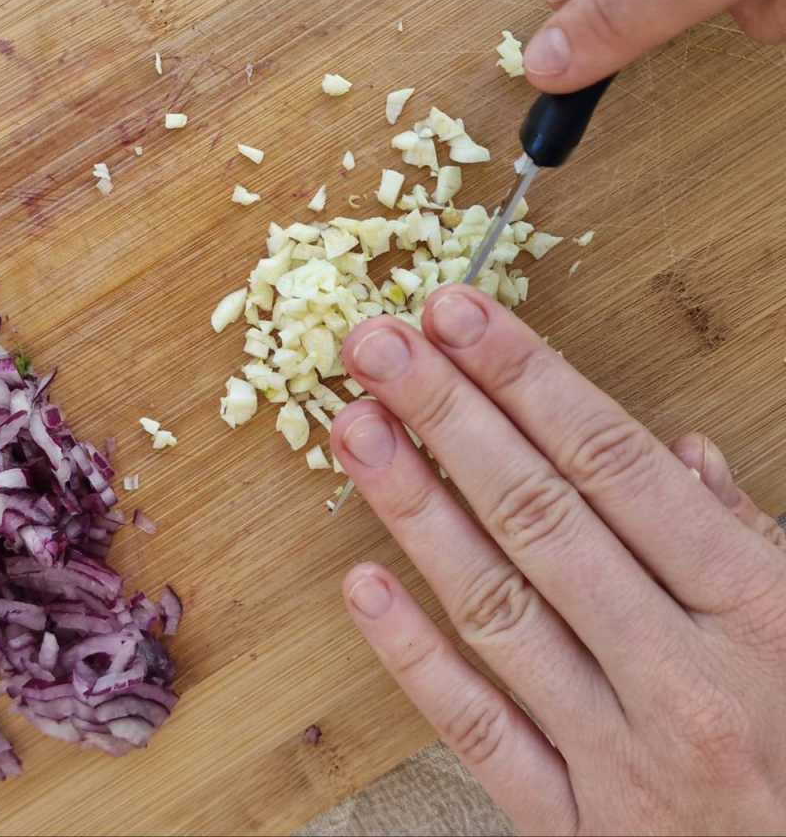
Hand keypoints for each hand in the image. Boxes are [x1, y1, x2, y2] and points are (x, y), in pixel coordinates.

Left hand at [331, 285, 785, 835]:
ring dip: (414, 507)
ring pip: (496, 607)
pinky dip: (414, 655)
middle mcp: (682, 678)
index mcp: (758, 614)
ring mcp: (621, 760)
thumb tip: (679, 453)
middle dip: (450, 415)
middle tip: (379, 348)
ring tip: (356, 429)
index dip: (527, 378)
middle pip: (539, 515)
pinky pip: (478, 731)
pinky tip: (362, 583)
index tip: (459, 316)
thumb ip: (752, 539)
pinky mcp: (573, 829)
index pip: (614, 463)